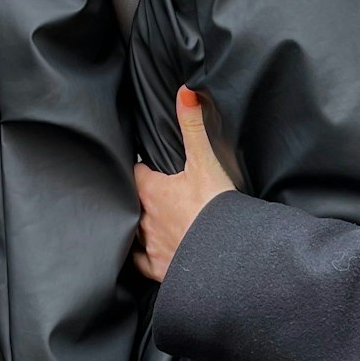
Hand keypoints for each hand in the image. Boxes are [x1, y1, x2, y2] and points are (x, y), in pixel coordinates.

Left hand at [133, 87, 235, 282]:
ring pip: (132, 232)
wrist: (227, 256)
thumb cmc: (215, 208)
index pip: (135, 173)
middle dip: (138, 197)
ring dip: (137, 225)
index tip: (146, 166)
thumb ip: (193, 126)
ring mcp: (148, 245)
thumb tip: (184, 91)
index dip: (141, 168)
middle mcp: (142, 218)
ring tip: (146, 220)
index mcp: (150, 191)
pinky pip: (139, 262)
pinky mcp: (157, 269)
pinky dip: (140, 256)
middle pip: (132, 202)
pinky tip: (142, 253)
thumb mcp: (205, 162)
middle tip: (151, 193)